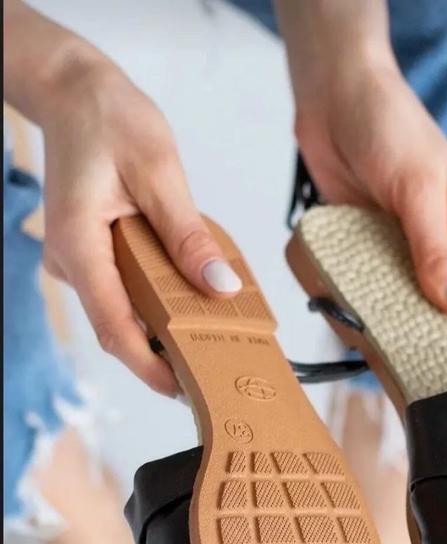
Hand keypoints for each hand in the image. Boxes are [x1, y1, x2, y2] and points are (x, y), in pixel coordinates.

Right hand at [38, 60, 244, 394]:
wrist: (75, 94)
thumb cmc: (108, 120)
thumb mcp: (160, 171)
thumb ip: (188, 234)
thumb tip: (220, 285)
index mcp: (78, 244)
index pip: (114, 326)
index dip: (150, 367)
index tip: (185, 390)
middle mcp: (71, 261)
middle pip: (120, 328)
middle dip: (166, 355)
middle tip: (217, 368)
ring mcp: (79, 262)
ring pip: (124, 312)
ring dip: (166, 329)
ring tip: (216, 336)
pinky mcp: (93, 256)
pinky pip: (127, 291)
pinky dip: (160, 302)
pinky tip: (194, 299)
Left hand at [294, 63, 446, 349]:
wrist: (334, 94)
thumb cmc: (391, 126)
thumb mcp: (419, 189)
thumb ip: (436, 250)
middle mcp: (437, 247)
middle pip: (436, 311)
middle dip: (423, 341)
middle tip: (408, 381)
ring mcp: (398, 251)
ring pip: (396, 305)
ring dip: (384, 326)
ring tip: (372, 358)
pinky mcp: (362, 249)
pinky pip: (361, 287)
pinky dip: (353, 304)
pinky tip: (344, 322)